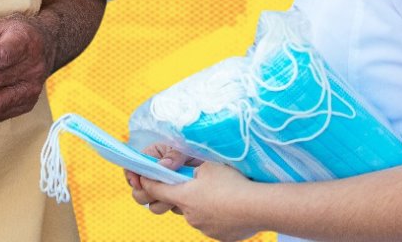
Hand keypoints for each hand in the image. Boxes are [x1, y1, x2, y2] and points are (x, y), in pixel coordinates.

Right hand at [124, 143, 199, 214]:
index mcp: (155, 155)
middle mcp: (155, 172)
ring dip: (158, 202)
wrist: (215, 171)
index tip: (139, 182)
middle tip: (157, 193)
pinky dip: (169, 206)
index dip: (132, 174)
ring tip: (173, 198)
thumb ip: (174, 155)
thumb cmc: (199, 154)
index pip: (134, 164)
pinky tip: (180, 201)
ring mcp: (162, 186)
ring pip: (148, 201)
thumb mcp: (187, 149)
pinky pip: (162, 207)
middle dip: (145, 192)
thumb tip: (162, 165)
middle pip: (137, 187)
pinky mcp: (170, 198)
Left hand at [140, 162, 259, 241]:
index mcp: (183, 196)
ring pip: (195, 215)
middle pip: (177, 204)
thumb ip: (193, 171)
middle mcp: (189, 216)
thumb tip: (190, 177)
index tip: (144, 179)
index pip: (156, 191)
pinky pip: (211, 224)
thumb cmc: (232, 183)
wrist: (257, 206)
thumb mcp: (208, 166)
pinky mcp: (218, 236)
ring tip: (220, 195)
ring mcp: (204, 228)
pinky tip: (230, 207)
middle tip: (195, 185)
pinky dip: (215, 215)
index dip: (148, 183)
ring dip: (201, 205)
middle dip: (181, 195)